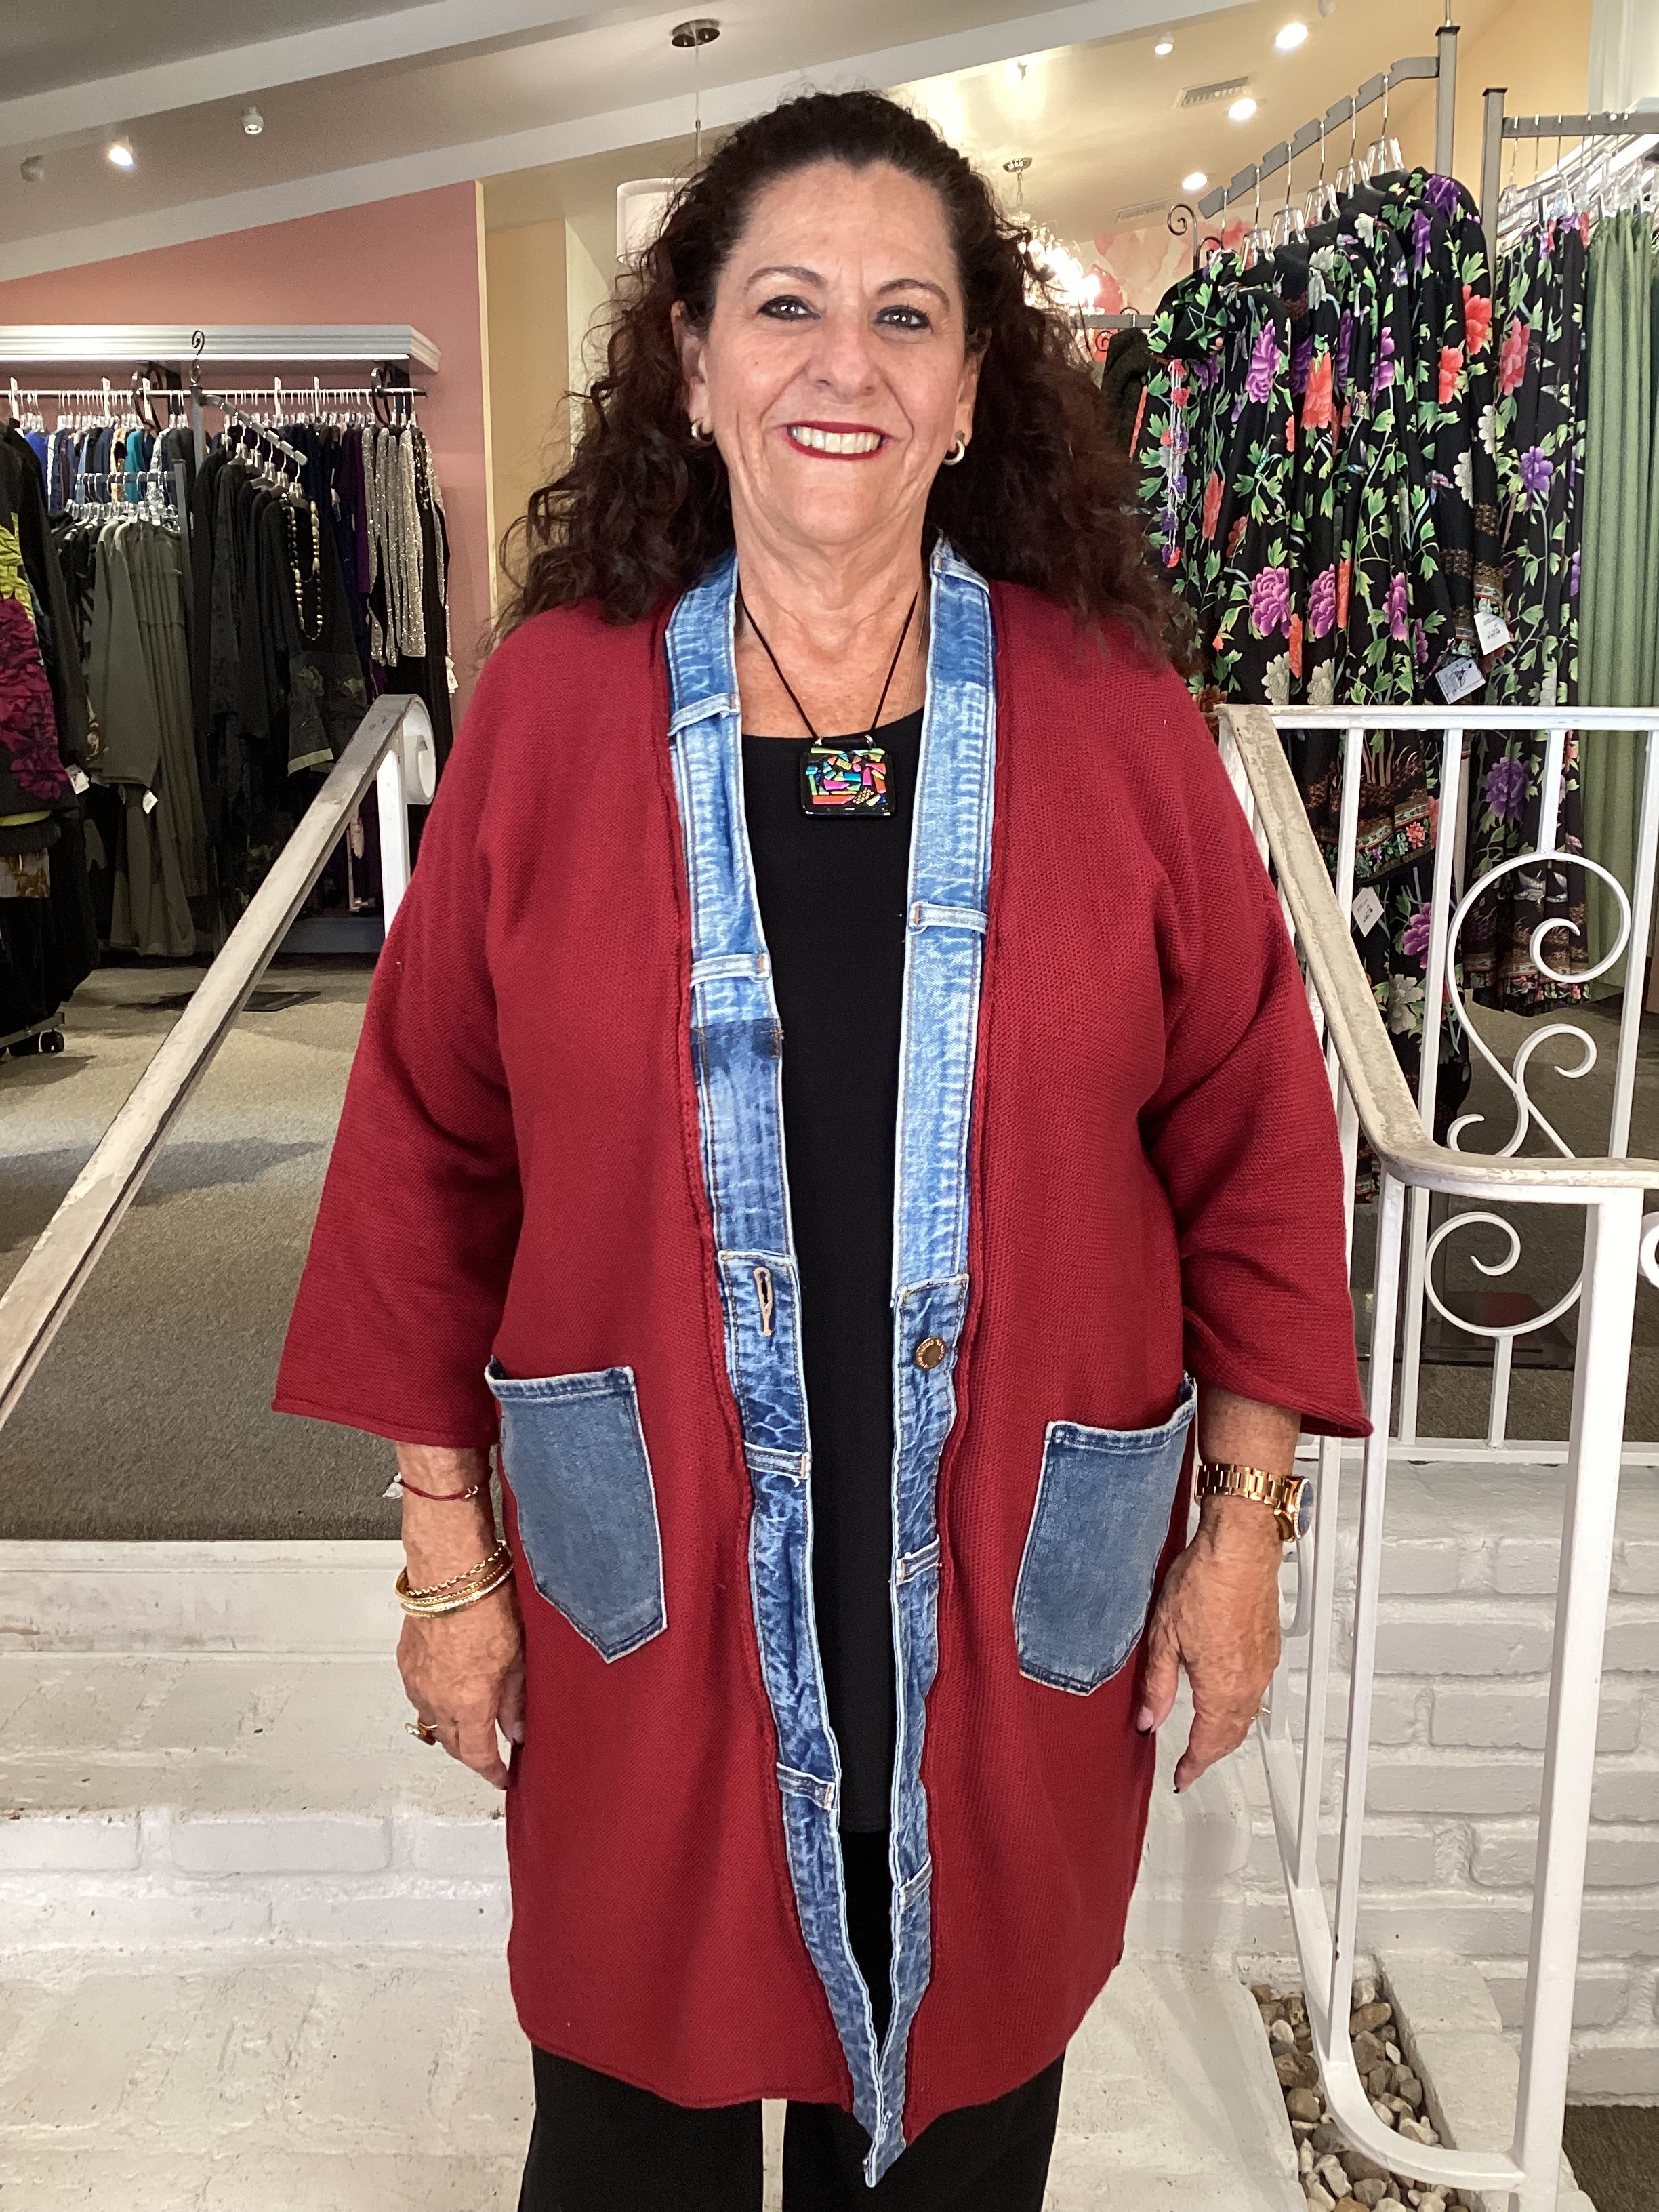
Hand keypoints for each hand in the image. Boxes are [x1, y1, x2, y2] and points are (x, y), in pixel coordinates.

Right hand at [398, 1585, 524, 1789]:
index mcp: (469, 1703)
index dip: (492, 1772)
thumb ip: (515, 1699)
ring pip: (432, 1720)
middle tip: (490, 1753)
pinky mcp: (407, 1660)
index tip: (502, 1777)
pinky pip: (419, 1694)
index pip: (478, 1756)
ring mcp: (418, 1679)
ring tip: (470, 1723)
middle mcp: (438, 1698)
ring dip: (451, 1727)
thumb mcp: (517, 1657)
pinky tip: (448, 1691)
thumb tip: (516, 1729)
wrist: (451, 1571)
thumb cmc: (487, 1601)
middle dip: (471, 1754)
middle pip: (452, 1744)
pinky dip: (434, 1701)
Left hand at [1137, 1493, 1282, 1792]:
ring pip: (1248, 1713)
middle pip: (1233, 1734)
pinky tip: (1228, 1696)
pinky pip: (1257, 1689)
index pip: (1208, 1743)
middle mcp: (1249, 1682)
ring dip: (1228, 1731)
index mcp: (1222, 1688)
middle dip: (1211, 1753)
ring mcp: (1263, 1664)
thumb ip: (1158, 1684)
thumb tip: (1149, 1718)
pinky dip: (1241, 1705)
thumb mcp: (1164, 1636)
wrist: (1239, 1546)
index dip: (1193, 1765)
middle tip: (1193, 1763)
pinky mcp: (1269, 1645)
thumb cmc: (1205, 1581)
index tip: (1182, 1776)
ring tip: (1208, 1737)